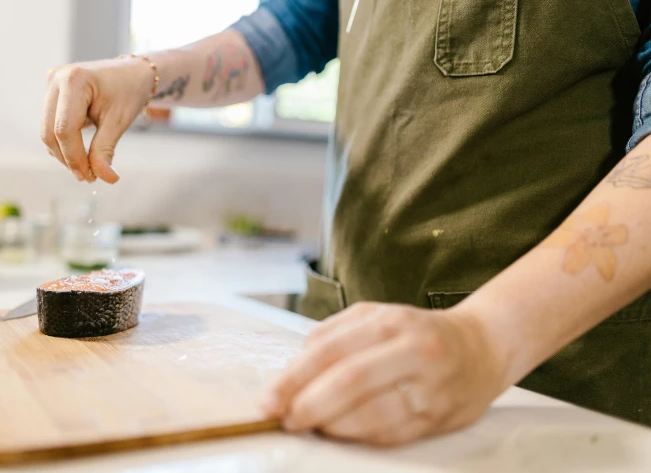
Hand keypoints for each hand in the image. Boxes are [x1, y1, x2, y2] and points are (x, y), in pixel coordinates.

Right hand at [41, 58, 153, 182]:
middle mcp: (56, 79)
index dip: (74, 157)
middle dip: (68, 158)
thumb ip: (105, 150)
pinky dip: (64, 143)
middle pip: (50, 132)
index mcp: (73, 80)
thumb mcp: (119, 121)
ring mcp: (50, 85)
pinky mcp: (52, 94)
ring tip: (89, 166)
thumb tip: (104, 178)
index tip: (89, 177)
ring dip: (65, 154)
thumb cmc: (129, 91)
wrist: (131, 73)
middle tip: (88, 177)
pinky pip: (51, 126)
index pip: (64, 129)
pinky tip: (82, 152)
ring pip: (48, 132)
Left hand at [263, 302, 507, 445]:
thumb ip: (332, 335)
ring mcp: (430, 386)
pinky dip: (357, 436)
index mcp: (391, 321)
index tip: (269, 398)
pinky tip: (338, 432)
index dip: (294, 377)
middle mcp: (413, 351)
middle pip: (350, 381)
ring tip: (309, 425)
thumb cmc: (416, 332)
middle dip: (308, 404)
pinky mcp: (440, 417)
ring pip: (371, 414)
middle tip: (283, 418)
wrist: (482, 348)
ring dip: (331, 425)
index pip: (331, 349)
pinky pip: (391, 435)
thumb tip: (292, 368)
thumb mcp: (375, 316)